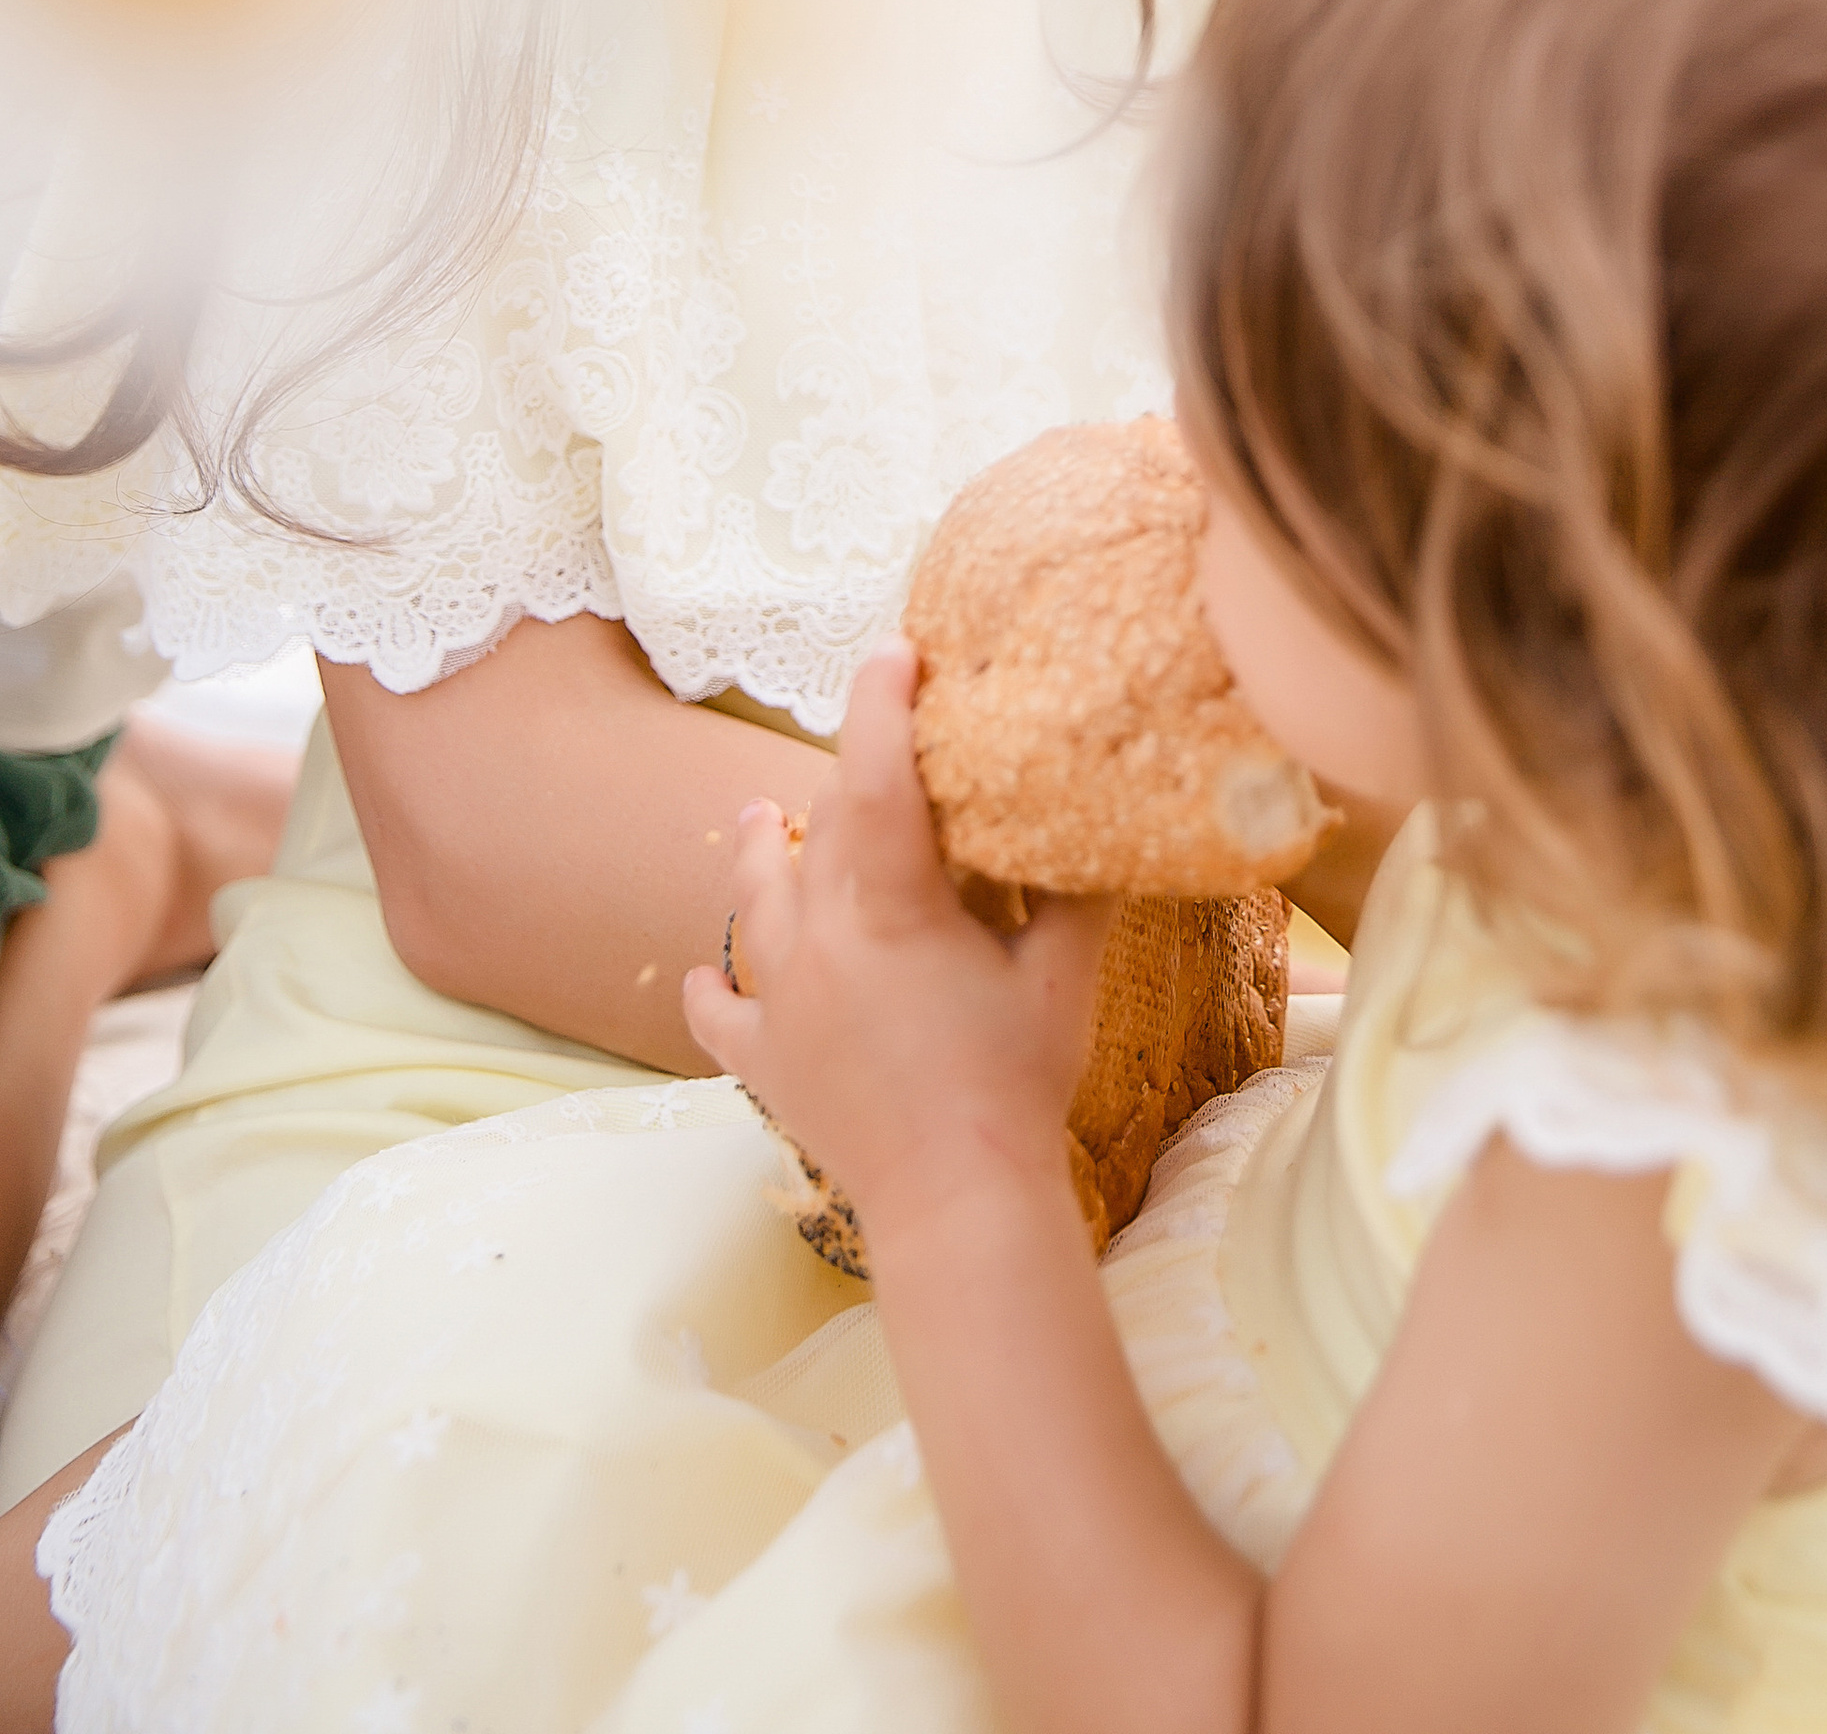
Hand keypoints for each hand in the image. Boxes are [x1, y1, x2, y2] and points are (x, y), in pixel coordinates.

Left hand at [681, 642, 1111, 1250]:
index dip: (883, 706)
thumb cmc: (1018, 1084)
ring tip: (759, 817)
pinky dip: (711, 987)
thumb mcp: (1063, 975)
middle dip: (851, 778)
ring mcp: (782, 1003)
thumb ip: (1073, 891)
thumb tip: (1096, 818)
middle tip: (883, 748)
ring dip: (761, 854)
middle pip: (823, 830)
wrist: (958, 1204)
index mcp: (892, 908)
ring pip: (755, 905)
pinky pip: (720, 1013)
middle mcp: (820, 941)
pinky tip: (700, 973)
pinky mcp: (767, 1063)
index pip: (879, 779)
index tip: (897, 651)